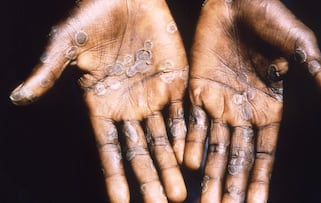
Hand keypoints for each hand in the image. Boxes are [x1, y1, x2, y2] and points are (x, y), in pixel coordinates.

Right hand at [9, 0, 187, 201]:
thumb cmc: (92, 17)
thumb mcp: (66, 45)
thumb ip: (48, 73)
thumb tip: (19, 97)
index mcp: (102, 105)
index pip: (110, 149)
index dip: (115, 176)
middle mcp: (129, 107)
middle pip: (140, 151)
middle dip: (150, 180)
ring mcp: (153, 96)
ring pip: (164, 139)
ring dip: (171, 166)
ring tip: (179, 194)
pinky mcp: (174, 82)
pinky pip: (182, 114)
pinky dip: (185, 136)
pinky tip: (189, 158)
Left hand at [183, 0, 320, 201]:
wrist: (236, 1)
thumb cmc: (271, 19)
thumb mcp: (298, 47)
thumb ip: (316, 73)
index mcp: (268, 109)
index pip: (264, 153)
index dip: (260, 179)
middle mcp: (242, 112)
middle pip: (236, 157)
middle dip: (231, 185)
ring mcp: (218, 103)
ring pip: (212, 146)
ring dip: (208, 173)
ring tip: (204, 201)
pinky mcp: (197, 90)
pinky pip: (191, 122)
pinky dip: (189, 142)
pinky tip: (187, 164)